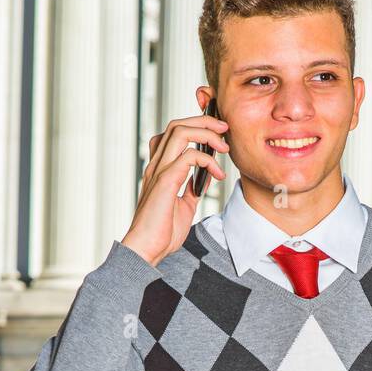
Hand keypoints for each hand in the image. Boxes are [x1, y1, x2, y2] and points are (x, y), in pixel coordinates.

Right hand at [121, 110, 229, 265]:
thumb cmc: (162, 232)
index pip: (174, 133)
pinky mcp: (165, 181)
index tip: (218, 134)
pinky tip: (217, 174)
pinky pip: (188, 156)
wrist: (147, 249)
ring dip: (206, 133)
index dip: (195, 126)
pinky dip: (207, 160)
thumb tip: (207, 174)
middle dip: (204, 121)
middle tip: (225, 129)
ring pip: (180, 131)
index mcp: (160, 169)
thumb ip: (194, 187)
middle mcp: (157, 165)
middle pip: (177, 125)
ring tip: (224, 146)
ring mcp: (159, 171)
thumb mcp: (185, 205)